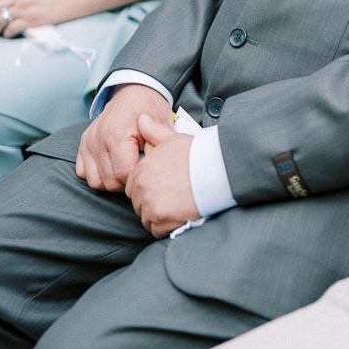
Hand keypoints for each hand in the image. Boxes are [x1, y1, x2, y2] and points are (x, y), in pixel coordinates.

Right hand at [76, 85, 173, 192]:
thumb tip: (156, 172)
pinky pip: (83, 172)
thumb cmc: (150, 109)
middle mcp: (97, 138)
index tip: (148, 172)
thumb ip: (158, 150)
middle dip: (126, 183)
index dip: (139, 179)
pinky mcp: (83, 143)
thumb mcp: (161, 126)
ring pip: (94, 181)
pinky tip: (112, 166)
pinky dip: (97, 174)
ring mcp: (88, 141)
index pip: (124, 174)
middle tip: (139, 172)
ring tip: (126, 170)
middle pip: (109, 182)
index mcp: (116, 134)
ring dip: (111, 181)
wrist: (135, 91)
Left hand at [125, 114, 198, 237]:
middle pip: (138, 204)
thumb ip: (153, 131)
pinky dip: (167, 227)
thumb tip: (141, 119)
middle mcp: (141, 188)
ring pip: (147, 218)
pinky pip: (157, 230)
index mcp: (140, 170)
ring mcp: (149, 205)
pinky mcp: (160, 220)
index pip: (133, 187)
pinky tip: (180, 217)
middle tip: (172, 199)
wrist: (216, 170)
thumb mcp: (172, 138)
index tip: (164, 188)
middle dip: (152, 204)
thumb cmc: (196, 153)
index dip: (148, 188)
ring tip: (177, 207)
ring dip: (159, 217)